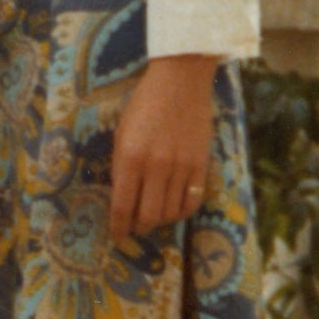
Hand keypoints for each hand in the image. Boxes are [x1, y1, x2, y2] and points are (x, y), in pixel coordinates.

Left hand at [110, 55, 218, 242]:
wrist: (180, 83)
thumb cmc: (144, 105)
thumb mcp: (121, 134)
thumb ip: (122, 167)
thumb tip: (122, 197)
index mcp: (130, 157)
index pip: (122, 205)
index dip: (119, 226)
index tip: (117, 235)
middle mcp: (156, 166)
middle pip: (148, 215)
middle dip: (139, 227)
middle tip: (135, 228)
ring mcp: (182, 166)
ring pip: (170, 212)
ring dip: (159, 220)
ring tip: (153, 216)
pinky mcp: (201, 164)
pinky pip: (193, 201)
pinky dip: (181, 211)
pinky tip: (174, 208)